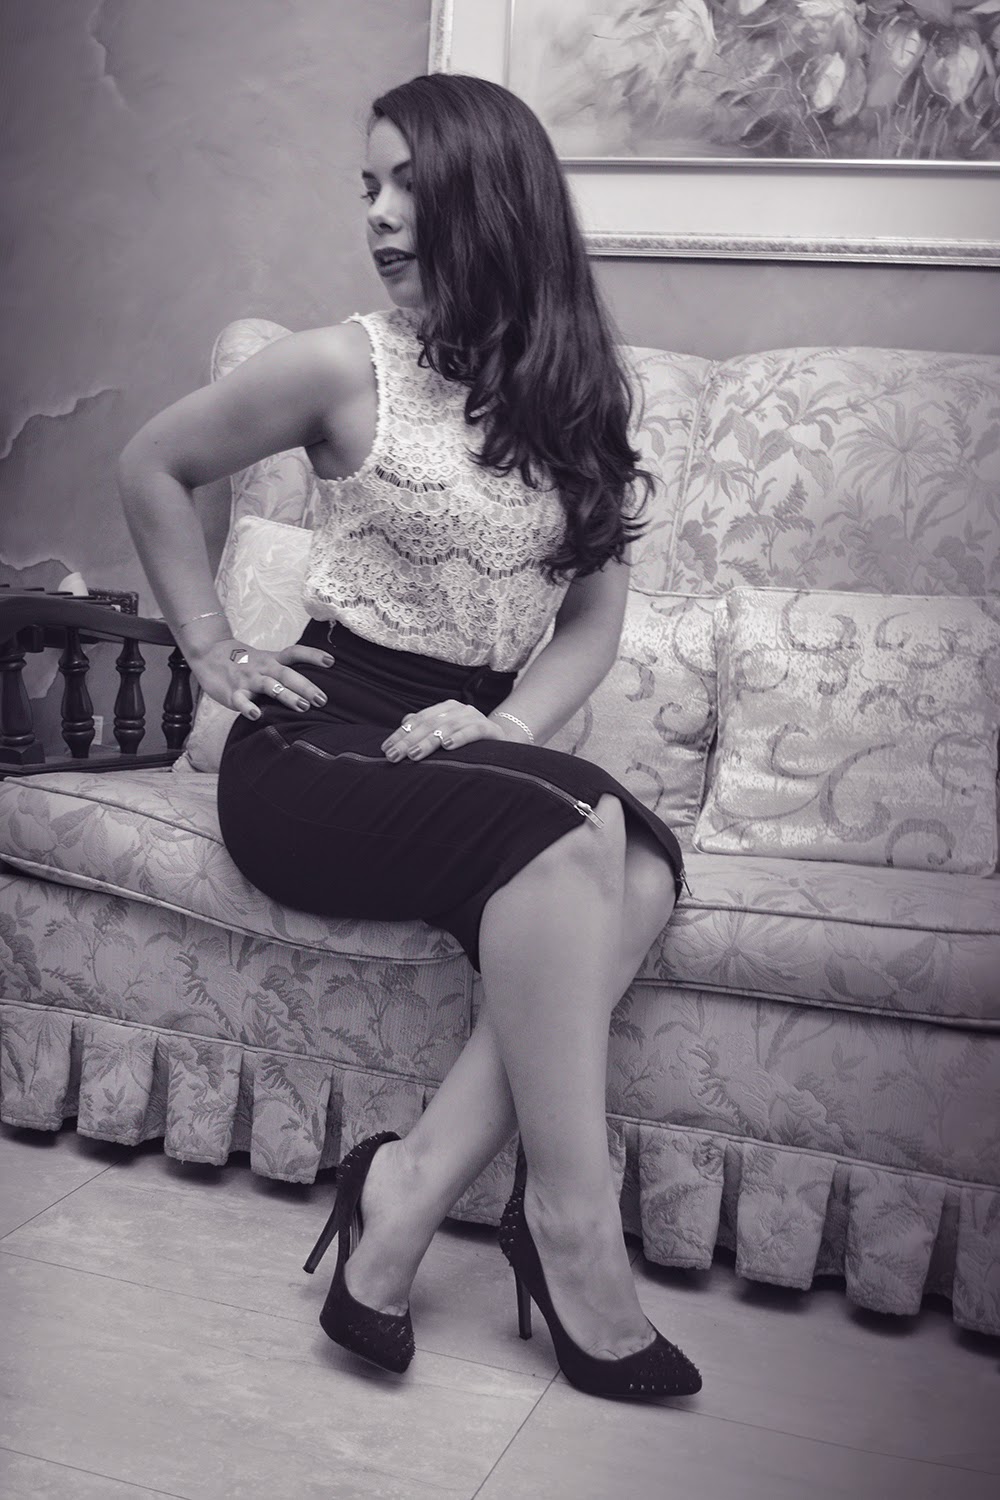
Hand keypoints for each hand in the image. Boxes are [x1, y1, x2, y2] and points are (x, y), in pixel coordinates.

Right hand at [191, 639, 334, 719]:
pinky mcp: (232, 692)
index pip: (294, 653)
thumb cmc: (244, 662)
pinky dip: (248, 707)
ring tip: (303, 707)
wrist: (208, 654)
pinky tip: (257, 715)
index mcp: (272, 659)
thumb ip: (285, 670)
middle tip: (323, 699)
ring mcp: (247, 680)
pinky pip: (241, 700)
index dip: (312, 655)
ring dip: (286, 695)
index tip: (331, 661)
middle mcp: (263, 668)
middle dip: (306, 687)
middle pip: (287, 674)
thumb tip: (313, 687)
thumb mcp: (266, 660)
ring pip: (269, 686)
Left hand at [380, 699, 519, 760]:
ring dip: (429, 741)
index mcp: (445, 709)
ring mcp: (474, 717)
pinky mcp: (490, 729)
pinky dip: (459, 737)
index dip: (400, 734)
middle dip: (409, 740)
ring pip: (447, 727)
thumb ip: (426, 727)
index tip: (386, 749)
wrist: (503, 742)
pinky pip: (473, 731)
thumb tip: (405, 722)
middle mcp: (458, 709)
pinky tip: (447, 745)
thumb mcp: (445, 734)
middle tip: (394, 756)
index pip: (417, 720)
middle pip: (429, 724)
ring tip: (414, 754)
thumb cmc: (468, 740)